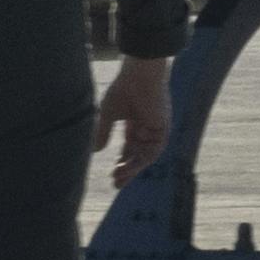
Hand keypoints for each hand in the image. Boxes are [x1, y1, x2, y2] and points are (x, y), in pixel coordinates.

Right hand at [101, 50, 171, 182]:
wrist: (139, 75)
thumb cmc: (124, 89)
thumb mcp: (108, 115)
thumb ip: (103, 132)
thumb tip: (96, 151)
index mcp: (135, 123)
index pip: (130, 149)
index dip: (122, 163)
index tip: (112, 176)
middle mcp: (147, 129)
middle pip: (139, 156)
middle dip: (128, 171)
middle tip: (116, 184)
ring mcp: (156, 129)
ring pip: (146, 156)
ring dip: (134, 167)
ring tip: (119, 177)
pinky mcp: (163, 128)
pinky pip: (154, 149)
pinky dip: (143, 157)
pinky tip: (129, 162)